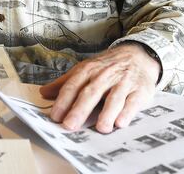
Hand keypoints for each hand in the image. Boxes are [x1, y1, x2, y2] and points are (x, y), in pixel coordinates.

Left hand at [39, 43, 160, 133]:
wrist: (137, 55)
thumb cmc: (106, 67)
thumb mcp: (84, 70)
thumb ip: (64, 83)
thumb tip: (43, 93)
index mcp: (88, 70)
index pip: (73, 85)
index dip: (63, 101)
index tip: (55, 116)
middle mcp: (105, 75)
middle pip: (91, 92)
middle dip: (80, 109)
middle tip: (70, 125)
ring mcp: (123, 82)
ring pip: (114, 97)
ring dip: (107, 113)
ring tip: (101, 128)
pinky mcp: (140, 90)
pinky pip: (133, 101)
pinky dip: (127, 112)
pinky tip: (121, 123)